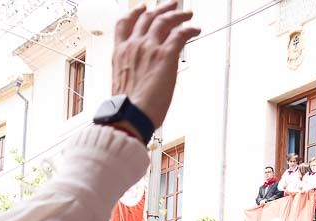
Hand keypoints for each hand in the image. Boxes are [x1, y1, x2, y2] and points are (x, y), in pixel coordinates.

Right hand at [111, 1, 200, 129]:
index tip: (141, 9)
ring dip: (178, 15)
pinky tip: (195, 30)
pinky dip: (189, 29)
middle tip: (171, 5)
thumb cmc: (127, 108)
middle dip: (161, 9)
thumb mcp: (123, 83)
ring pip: (165, 21)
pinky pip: (180, 34)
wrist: (130, 115)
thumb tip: (141, 74)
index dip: (134, 13)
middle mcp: (133, 45)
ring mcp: (149, 48)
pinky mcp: (165, 55)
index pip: (124, 24)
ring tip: (187, 14)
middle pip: (148, 18)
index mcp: (120, 52)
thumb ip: (132, 71)